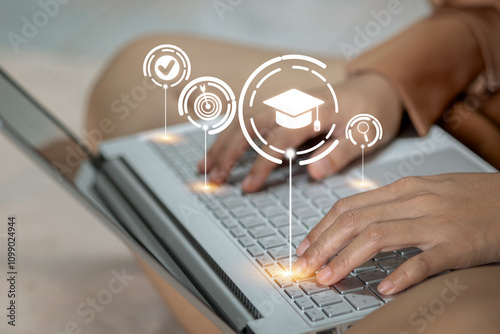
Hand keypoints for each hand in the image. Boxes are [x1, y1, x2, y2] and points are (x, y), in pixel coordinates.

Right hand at [198, 73, 402, 191]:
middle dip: (228, 152)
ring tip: (204, 166)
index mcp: (314, 109)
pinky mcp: (280, 105)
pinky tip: (218, 147)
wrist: (374, 88)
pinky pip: (248, 116)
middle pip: (251, 123)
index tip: (248, 187)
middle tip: (213, 179)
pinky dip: (229, 133)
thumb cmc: (370, 113)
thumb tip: (313, 172)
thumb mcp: (366, 135)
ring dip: (221, 142)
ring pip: (243, 118)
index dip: (262, 164)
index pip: (280, 138)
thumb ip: (339, 153)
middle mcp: (293, 102)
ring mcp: (284, 101)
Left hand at [293, 173, 499, 294]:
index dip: (321, 227)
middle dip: (323, 245)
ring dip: (346, 259)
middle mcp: (415, 201)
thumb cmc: (473, 197)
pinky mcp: (459, 243)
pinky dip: (402, 274)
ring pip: (378, 236)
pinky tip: (385, 288)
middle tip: (306, 266)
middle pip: (354, 220)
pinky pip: (425, 260)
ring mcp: (437, 221)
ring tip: (328, 278)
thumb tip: (358, 221)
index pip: (349, 206)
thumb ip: (394, 204)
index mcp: (405, 188)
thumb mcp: (428, 191)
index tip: (306, 246)